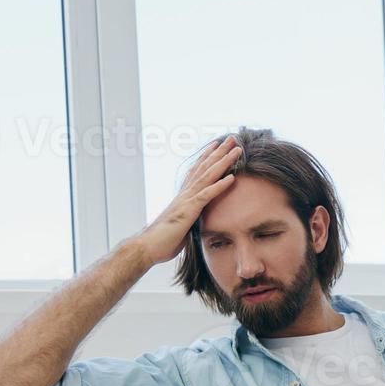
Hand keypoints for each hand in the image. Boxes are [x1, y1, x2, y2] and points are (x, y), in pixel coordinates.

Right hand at [129, 136, 241, 265]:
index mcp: (183, 196)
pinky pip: (206, 196)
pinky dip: (219, 186)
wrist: (146, 247)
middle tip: (232, 137)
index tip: (218, 145)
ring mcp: (186, 200)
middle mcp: (184, 193)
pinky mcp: (188, 211)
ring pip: (207, 176)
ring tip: (237, 150)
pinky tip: (232, 178)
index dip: (208, 157)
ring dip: (223, 162)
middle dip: (219, 152)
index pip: (197, 171)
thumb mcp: (181, 226)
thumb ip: (190, 218)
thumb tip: (196, 220)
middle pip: (204, 167)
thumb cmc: (162, 240)